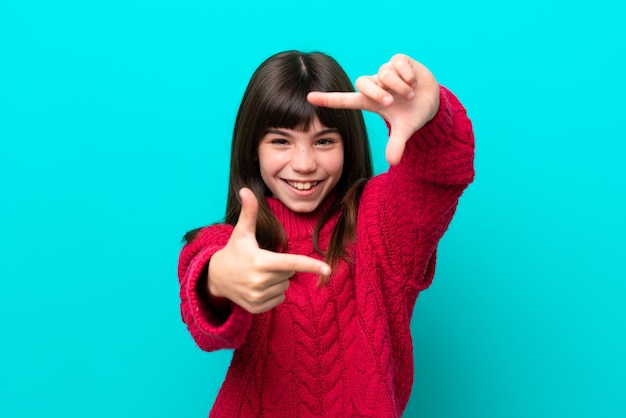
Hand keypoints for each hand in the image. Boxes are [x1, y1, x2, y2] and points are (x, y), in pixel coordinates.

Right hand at [207, 188, 330, 313]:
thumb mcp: (241, 232)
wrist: (215, 278)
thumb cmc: (234, 251)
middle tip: (262, 263)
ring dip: (277, 281)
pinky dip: (273, 293)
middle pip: (290, 274)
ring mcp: (258, 297)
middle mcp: (260, 281)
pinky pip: (280, 299)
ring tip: (258, 275)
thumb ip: (249, 212)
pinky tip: (257, 287)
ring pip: (285, 287)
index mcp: (260, 262)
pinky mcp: (257, 308)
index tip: (328, 269)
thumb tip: (245, 189)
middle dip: (282, 268)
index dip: (311, 265)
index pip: (291, 263)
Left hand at [307, 54, 439, 164]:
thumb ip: (396, 144)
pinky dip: (408, 75)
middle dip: (377, 93)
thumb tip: (393, 162)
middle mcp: (375, 85)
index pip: (345, 100)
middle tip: (391, 102)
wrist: (432, 100)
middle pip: (362, 83)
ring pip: (384, 74)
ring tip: (410, 94)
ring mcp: (385, 72)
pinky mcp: (398, 60)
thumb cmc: (412, 114)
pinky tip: (414, 81)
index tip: (309, 98)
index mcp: (371, 102)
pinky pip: (397, 64)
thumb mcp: (405, 130)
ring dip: (400, 87)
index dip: (328, 100)